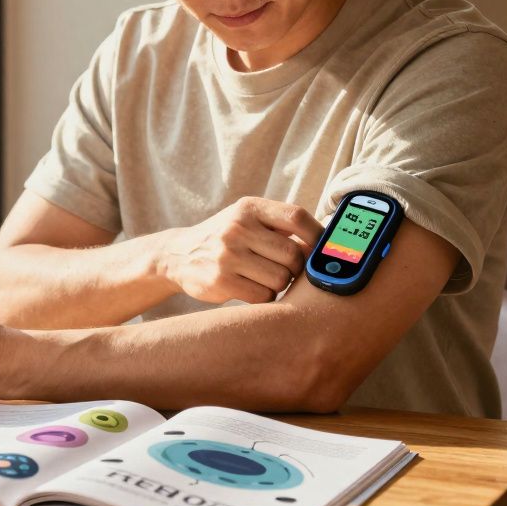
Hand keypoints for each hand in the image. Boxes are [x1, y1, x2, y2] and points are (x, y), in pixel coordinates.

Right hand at [156, 196, 322, 303]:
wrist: (178, 255)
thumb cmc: (226, 238)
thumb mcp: (247, 220)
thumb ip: (281, 227)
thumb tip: (329, 244)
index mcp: (249, 208)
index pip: (296, 217)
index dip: (317, 236)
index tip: (324, 250)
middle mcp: (237, 227)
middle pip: (293, 255)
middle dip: (296, 268)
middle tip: (286, 270)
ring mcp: (227, 254)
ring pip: (280, 279)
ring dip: (280, 285)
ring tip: (265, 279)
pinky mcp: (220, 280)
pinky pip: (262, 296)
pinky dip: (264, 297)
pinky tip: (252, 289)